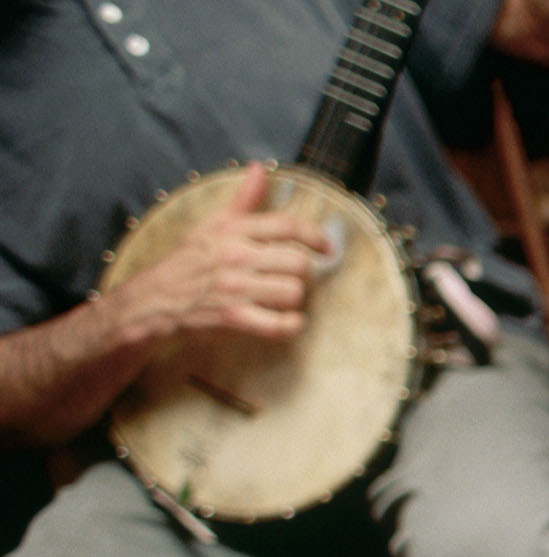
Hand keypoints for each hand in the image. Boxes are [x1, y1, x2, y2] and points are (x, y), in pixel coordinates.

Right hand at [100, 162, 330, 357]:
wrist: (153, 298)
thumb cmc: (188, 262)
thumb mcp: (213, 224)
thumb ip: (244, 199)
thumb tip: (260, 168)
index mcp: (233, 231)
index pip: (287, 226)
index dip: (315, 236)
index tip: (326, 248)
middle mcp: (236, 256)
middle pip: (298, 262)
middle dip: (301, 273)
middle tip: (291, 276)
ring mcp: (235, 288)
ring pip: (293, 291)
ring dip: (293, 299)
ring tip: (281, 297)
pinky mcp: (232, 317)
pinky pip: (277, 324)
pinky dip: (290, 326)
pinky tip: (290, 321)